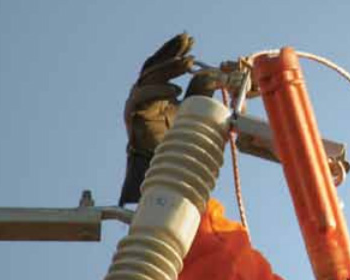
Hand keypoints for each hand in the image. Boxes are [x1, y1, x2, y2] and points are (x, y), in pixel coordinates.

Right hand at [119, 33, 217, 204]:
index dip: (174, 51)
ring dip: (169, 68)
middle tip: (188, 44)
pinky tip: (177, 90)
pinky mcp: (133, 115)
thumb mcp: (197, 113)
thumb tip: (215, 75)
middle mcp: (144, 95)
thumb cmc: (180, 144)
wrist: (165, 169)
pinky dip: (159, 90)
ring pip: (148, 76)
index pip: (163, 65)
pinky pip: (142, 96)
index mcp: (157, 92)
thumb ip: (202, 94)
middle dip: (171, 53)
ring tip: (188, 64)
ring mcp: (137, 103)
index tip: (189, 40)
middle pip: (153, 65)